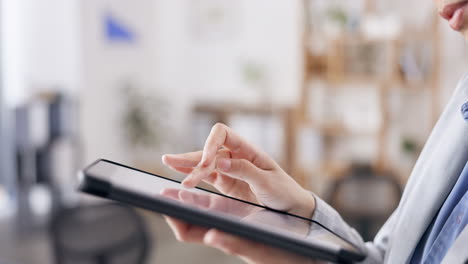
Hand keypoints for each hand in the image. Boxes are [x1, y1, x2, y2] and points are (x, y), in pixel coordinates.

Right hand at [163, 123, 314, 217]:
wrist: (292, 207)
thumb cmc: (284, 191)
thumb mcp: (267, 182)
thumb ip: (244, 170)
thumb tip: (219, 161)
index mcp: (248, 150)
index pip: (222, 134)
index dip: (210, 144)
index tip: (206, 163)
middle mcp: (236, 156)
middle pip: (209, 149)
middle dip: (192, 157)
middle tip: (173, 163)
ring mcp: (230, 169)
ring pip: (204, 163)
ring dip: (188, 165)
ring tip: (168, 163)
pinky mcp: (226, 183)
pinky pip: (206, 176)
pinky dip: (193, 174)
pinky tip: (179, 171)